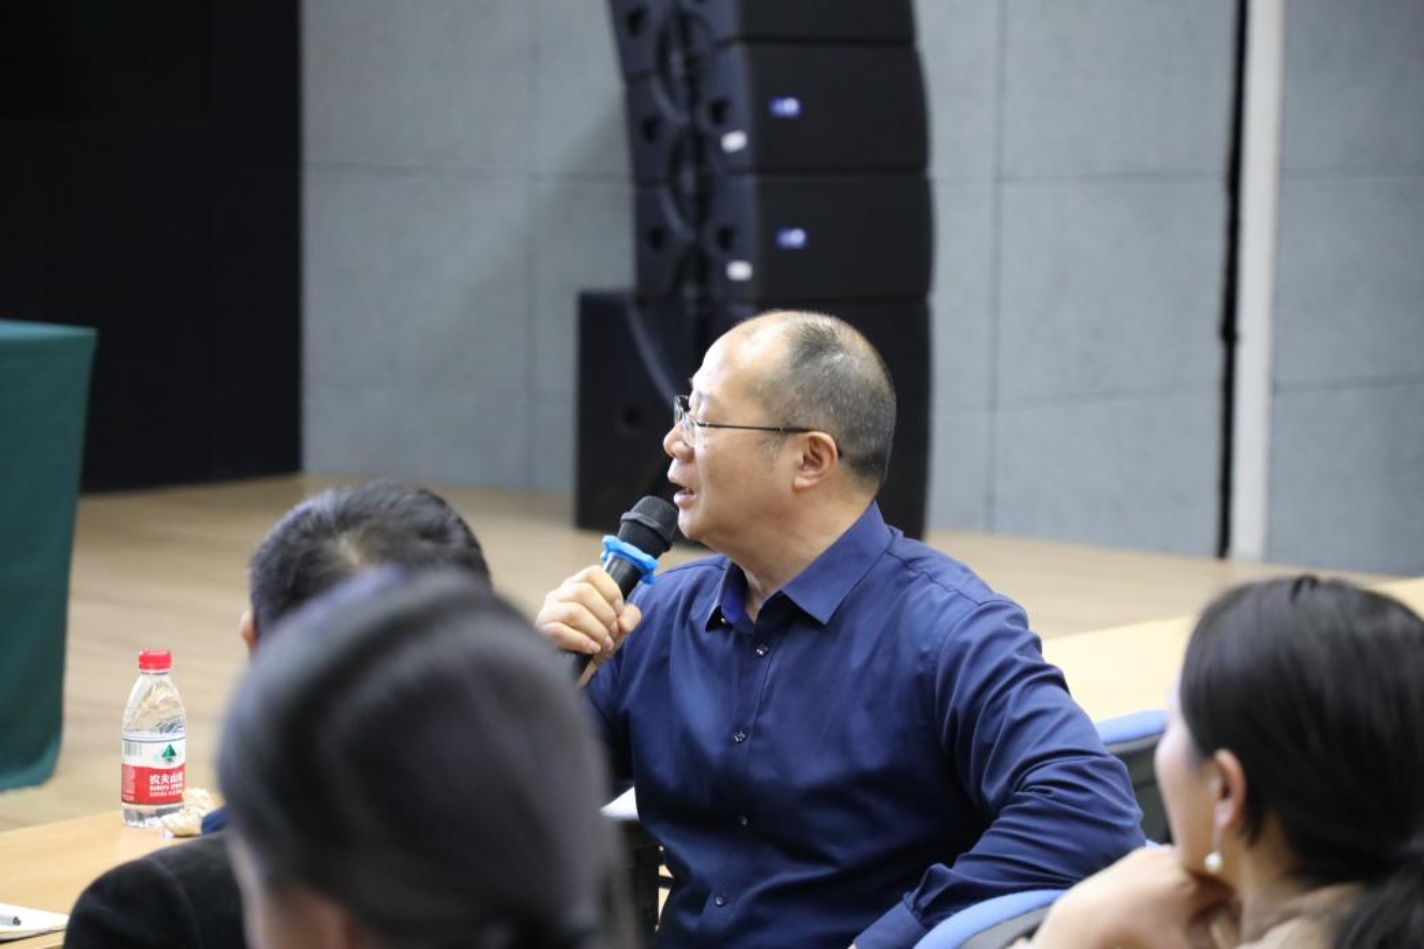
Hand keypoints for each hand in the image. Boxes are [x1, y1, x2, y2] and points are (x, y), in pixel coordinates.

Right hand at [535, 565, 643, 663]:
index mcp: (577, 586)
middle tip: (612, 633)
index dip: (611, 590)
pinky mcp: (542, 631)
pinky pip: (560, 631)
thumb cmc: (596, 642)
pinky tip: (591, 649)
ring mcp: (548, 612)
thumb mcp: (619, 628)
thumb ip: (630, 616)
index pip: (593, 573)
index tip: (619, 611)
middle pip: (584, 591)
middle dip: (605, 615)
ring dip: (596, 630)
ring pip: (574, 611)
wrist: (579, 671)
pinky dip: (581, 641)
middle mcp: (560, 594)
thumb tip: (624, 622)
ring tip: (603, 644)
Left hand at [1031, 846, 1234, 948]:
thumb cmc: (1136, 936)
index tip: (1231, 919)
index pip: (1230, 890)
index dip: (1235, 906)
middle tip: (1211, 911)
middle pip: (1211, 873)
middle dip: (1215, 891)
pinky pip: (1168, 858)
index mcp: (1192, 885)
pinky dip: (1173, 871)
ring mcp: (1156, 854)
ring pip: (1189, 863)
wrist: (1090, 916)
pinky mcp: (1139, 853)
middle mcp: (1176, 862)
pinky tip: (1164, 893)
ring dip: (1194, 879)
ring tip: (1187, 903)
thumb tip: (1223, 948)